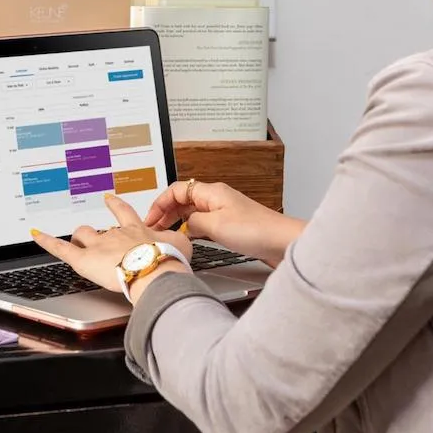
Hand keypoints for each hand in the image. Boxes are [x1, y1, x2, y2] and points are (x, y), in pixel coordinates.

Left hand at [31, 194, 192, 297]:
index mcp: (136, 229)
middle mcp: (115, 234)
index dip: (114, 205)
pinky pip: (62, 248)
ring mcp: (98, 245)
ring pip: (82, 235)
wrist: (155, 269)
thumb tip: (182, 242)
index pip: (122, 213)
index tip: (108, 198)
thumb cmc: (169, 260)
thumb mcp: (182, 246)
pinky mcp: (84, 259)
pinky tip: (36, 234)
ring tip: (74, 244)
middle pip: (99, 228)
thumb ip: (178, 241)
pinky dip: (47, 241)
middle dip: (94, 234)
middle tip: (93, 239)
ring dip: (78, 239)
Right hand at [145, 180, 304, 267]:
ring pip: (193, 211)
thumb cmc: (256, 230)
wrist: (282, 242)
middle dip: (166, 212)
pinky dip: (192, 228)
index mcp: (212, 192)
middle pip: (183, 199)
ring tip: (166, 233)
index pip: (177, 190)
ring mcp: (224, 211)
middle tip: (154, 227)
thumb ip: (194, 223)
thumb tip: (186, 225)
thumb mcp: (216, 226)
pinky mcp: (231, 225)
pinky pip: (204, 222)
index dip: (160, 203)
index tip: (151, 218)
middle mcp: (217, 198)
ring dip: (178, 220)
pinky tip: (189, 238)